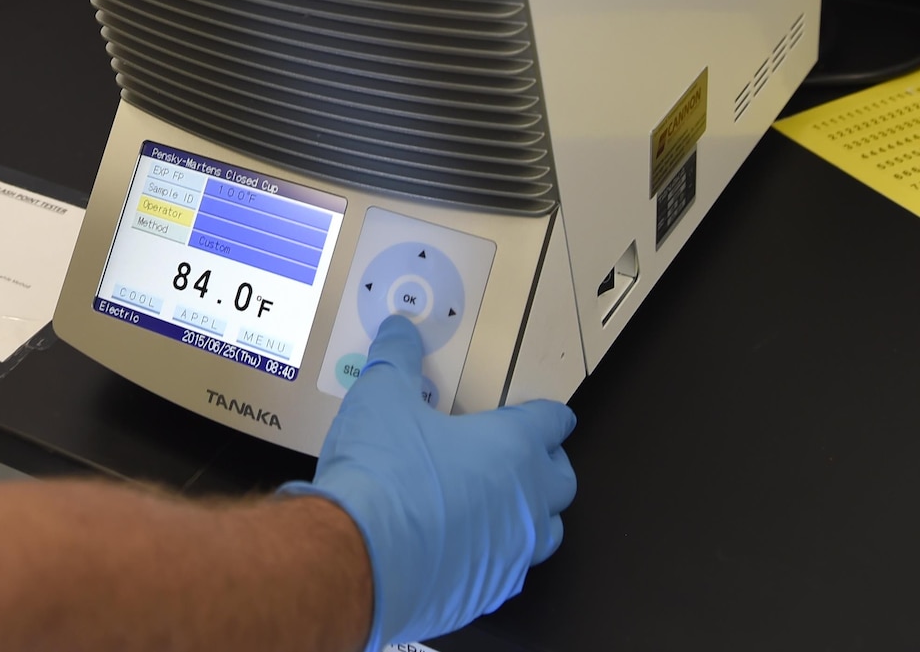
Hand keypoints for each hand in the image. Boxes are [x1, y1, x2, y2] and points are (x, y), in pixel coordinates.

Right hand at [281, 315, 576, 648]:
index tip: (543, 412)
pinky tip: (462, 547)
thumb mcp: (381, 396)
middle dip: (547, 464)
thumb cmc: (383, 474)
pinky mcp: (487, 591)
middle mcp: (525, 502)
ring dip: (529, 516)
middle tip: (521, 455)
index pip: (551, 423)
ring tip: (498, 504)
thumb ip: (395, 359)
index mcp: (511, 448)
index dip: (546, 414)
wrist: (360, 556)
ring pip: (545, 533)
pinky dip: (493, 555)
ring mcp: (512, 552)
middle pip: (562, 480)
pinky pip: (507, 570)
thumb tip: (399, 330)